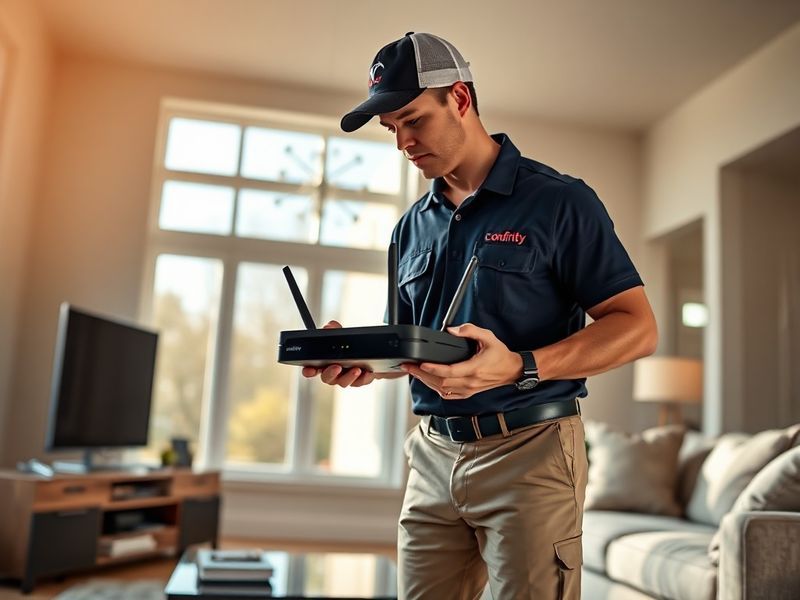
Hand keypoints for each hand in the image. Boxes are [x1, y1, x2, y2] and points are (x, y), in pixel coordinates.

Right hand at [300, 321, 377, 387]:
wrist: (371, 355)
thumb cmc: (351, 347)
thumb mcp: (342, 336)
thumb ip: (334, 330)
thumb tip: (329, 326)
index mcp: (325, 363)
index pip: (312, 369)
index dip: (309, 371)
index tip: (309, 370)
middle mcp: (334, 373)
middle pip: (327, 378)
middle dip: (330, 373)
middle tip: (337, 367)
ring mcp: (346, 378)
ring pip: (343, 382)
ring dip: (349, 376)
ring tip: (357, 369)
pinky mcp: (359, 381)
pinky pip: (360, 382)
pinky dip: (364, 377)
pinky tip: (368, 372)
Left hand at [401, 323, 522, 399]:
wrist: (512, 370)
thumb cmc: (500, 354)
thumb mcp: (488, 336)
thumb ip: (470, 330)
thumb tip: (452, 330)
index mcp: (474, 369)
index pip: (449, 372)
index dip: (433, 369)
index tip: (421, 363)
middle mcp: (470, 382)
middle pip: (441, 383)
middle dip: (422, 375)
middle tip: (409, 366)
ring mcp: (468, 390)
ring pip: (442, 390)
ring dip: (426, 382)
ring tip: (413, 372)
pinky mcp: (467, 393)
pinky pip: (448, 395)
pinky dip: (435, 388)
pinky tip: (427, 381)